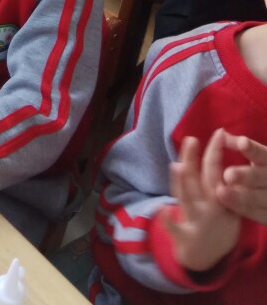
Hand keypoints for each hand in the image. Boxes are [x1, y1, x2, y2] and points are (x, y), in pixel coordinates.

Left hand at [164, 131, 239, 271]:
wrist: (209, 258)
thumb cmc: (217, 222)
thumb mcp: (228, 204)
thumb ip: (221, 180)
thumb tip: (217, 148)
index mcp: (222, 198)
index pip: (217, 171)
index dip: (216, 151)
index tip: (219, 132)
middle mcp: (211, 208)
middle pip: (202, 181)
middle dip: (198, 161)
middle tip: (191, 139)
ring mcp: (197, 222)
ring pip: (188, 200)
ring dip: (182, 184)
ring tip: (177, 166)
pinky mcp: (184, 237)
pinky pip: (175, 228)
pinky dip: (168, 221)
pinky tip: (162, 210)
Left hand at [216, 132, 266, 223]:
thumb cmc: (262, 170)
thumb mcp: (257, 155)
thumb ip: (241, 145)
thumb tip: (221, 133)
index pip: (263, 155)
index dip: (253, 149)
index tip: (242, 143)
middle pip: (261, 177)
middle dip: (245, 176)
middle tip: (228, 174)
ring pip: (258, 198)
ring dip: (240, 196)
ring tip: (221, 191)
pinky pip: (257, 213)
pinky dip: (242, 209)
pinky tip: (226, 203)